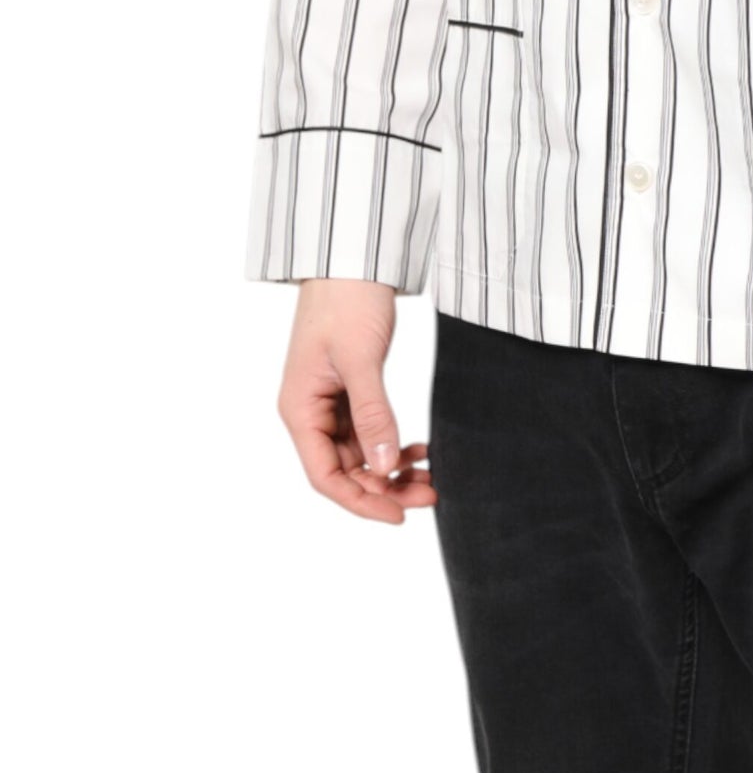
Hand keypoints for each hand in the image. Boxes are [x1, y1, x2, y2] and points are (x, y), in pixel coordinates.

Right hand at [276, 279, 435, 523]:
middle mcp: (311, 411)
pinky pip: (371, 431)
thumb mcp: (361, 359)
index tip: (399, 515)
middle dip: (385, 488)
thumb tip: (382, 468)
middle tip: (431, 494)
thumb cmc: (346, 300)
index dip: (360, 501)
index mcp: (299, 409)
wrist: (354, 257)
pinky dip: (394, 444)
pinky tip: (421, 449)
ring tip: (432, 477)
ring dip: (393, 469)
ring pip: (362, 454)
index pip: (325, 476)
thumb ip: (372, 413)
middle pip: (346, 470)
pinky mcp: (352, 388)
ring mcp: (332, 401)